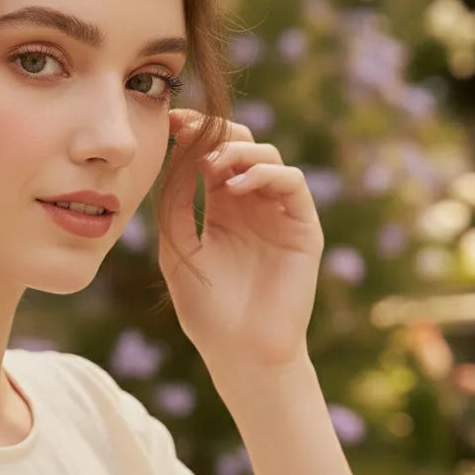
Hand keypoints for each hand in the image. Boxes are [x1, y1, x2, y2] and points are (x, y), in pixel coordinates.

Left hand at [156, 110, 324, 375]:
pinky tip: (237, 187)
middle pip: (241, 146)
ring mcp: (279, 214)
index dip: (195, 133)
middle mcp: (252, 204)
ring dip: (238, 153)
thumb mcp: (178, 250)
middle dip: (216, 132)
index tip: (172, 122)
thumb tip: (177, 157)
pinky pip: (291, 184)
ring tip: (212, 168)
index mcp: (222, 208)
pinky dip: (265, 175)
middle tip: (190, 131)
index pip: (211, 155)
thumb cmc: (206, 310)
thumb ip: (175, 205)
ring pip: (268, 157)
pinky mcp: (302, 227)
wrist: (240, 352)